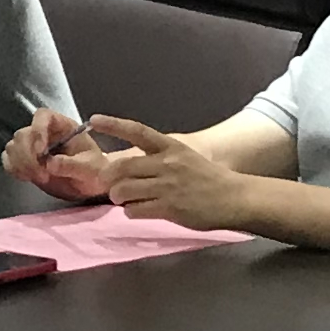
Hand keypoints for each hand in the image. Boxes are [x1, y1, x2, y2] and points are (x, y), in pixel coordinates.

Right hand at [4, 108, 113, 201]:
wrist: (90, 182)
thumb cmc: (94, 169)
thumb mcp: (91, 168)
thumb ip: (73, 165)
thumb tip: (50, 164)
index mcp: (62, 125)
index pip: (42, 116)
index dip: (38, 130)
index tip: (41, 152)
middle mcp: (44, 131)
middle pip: (23, 134)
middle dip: (28, 157)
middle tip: (42, 174)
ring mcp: (31, 145)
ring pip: (12, 147)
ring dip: (21, 164)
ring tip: (39, 177)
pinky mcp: (24, 159)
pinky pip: (8, 160)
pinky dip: (14, 169)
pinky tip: (28, 177)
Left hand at [99, 117, 247, 231]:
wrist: (235, 198)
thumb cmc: (208, 180)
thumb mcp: (185, 159)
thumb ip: (159, 160)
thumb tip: (130, 169)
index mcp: (171, 147)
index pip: (138, 131)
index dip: (114, 125)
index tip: (94, 120)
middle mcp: (167, 164)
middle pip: (123, 167)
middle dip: (108, 178)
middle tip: (107, 184)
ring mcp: (167, 186)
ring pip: (124, 190)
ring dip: (118, 196)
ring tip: (123, 199)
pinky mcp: (169, 208)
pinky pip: (135, 210)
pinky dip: (131, 211)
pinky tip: (138, 210)